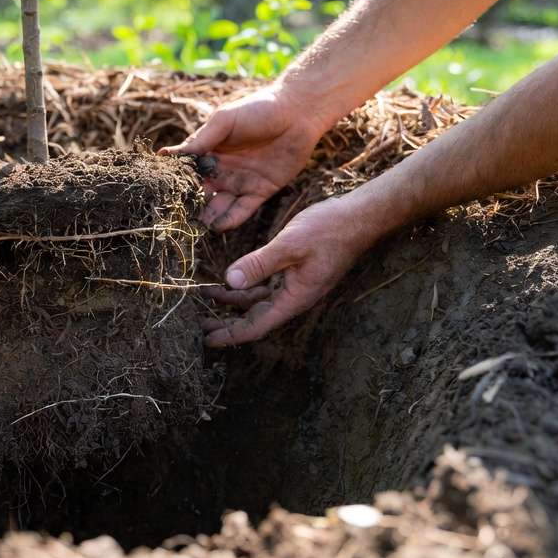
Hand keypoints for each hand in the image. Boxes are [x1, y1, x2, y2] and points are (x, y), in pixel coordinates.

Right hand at [161, 85, 324, 230]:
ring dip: (208, 217)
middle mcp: (222, 170)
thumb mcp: (224, 121)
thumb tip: (165, 154)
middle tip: (176, 219)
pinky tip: (219, 226)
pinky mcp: (260, 191)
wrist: (298, 113)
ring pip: (220, 205)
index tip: (162, 196)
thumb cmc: (258, 109)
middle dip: (190, 205)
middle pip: (202, 193)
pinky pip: (243, 210)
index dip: (177, 183)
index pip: (188, 172)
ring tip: (196, 227)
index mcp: (209, 151)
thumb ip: (200, 140)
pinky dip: (231, 219)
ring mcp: (240, 182)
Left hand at [200, 194, 386, 346]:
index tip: (206, 340)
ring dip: (234, 301)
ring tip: (207, 296)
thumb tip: (230, 281)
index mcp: (294, 298)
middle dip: (227, 321)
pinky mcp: (297, 272)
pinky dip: (247, 285)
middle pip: (255, 318)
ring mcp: (296, 285)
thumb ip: (260, 264)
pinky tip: (234, 279)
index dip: (230, 335)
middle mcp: (294, 297)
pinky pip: (267, 286)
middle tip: (199, 324)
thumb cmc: (330, 230)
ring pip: (259, 300)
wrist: (359, 217)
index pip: (256, 326)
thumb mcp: (290, 245)